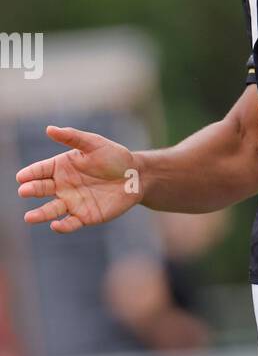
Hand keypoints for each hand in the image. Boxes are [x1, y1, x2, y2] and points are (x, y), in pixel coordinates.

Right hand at [16, 126, 142, 232]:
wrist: (136, 176)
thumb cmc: (114, 157)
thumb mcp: (94, 144)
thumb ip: (73, 138)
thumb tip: (49, 129)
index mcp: (61, 167)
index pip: (40, 170)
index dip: (30, 174)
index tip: (22, 177)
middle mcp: (62, 185)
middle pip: (42, 189)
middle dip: (32, 190)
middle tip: (24, 191)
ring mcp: (72, 202)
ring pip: (51, 210)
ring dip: (40, 214)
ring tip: (29, 217)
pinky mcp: (85, 216)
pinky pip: (71, 223)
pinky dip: (62, 226)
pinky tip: (56, 225)